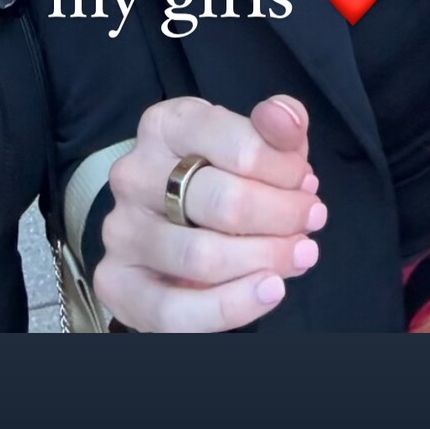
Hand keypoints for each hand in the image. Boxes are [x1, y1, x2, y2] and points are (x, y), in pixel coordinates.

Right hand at [94, 93, 326, 332]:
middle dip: (282, 216)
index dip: (284, 169)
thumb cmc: (221, 177)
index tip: (305, 183)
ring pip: (202, 257)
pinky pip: (174, 310)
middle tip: (311, 221)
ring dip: (265, 259)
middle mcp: (134, 174)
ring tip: (301, 254)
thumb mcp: (254, 143)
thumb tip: (286, 118)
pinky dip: (232, 306)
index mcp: (164, 125)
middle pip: (223, 202)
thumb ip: (276, 126)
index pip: (236, 143)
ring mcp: (121, 230)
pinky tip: (270, 290)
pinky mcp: (117, 283)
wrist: (174, 230)